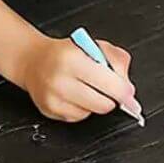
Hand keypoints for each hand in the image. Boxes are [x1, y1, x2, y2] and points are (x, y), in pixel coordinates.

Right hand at [18, 35, 136, 122]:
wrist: (34, 61)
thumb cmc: (67, 53)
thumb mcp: (95, 45)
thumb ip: (116, 60)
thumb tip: (128, 87)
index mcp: (73, 59)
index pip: (110, 85)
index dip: (124, 92)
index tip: (130, 94)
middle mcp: (60, 80)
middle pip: (104, 104)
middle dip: (112, 98)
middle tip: (110, 89)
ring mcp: (53, 98)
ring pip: (92, 112)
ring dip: (96, 103)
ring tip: (88, 88)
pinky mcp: (50, 111)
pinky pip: (79, 117)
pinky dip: (83, 108)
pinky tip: (75, 95)